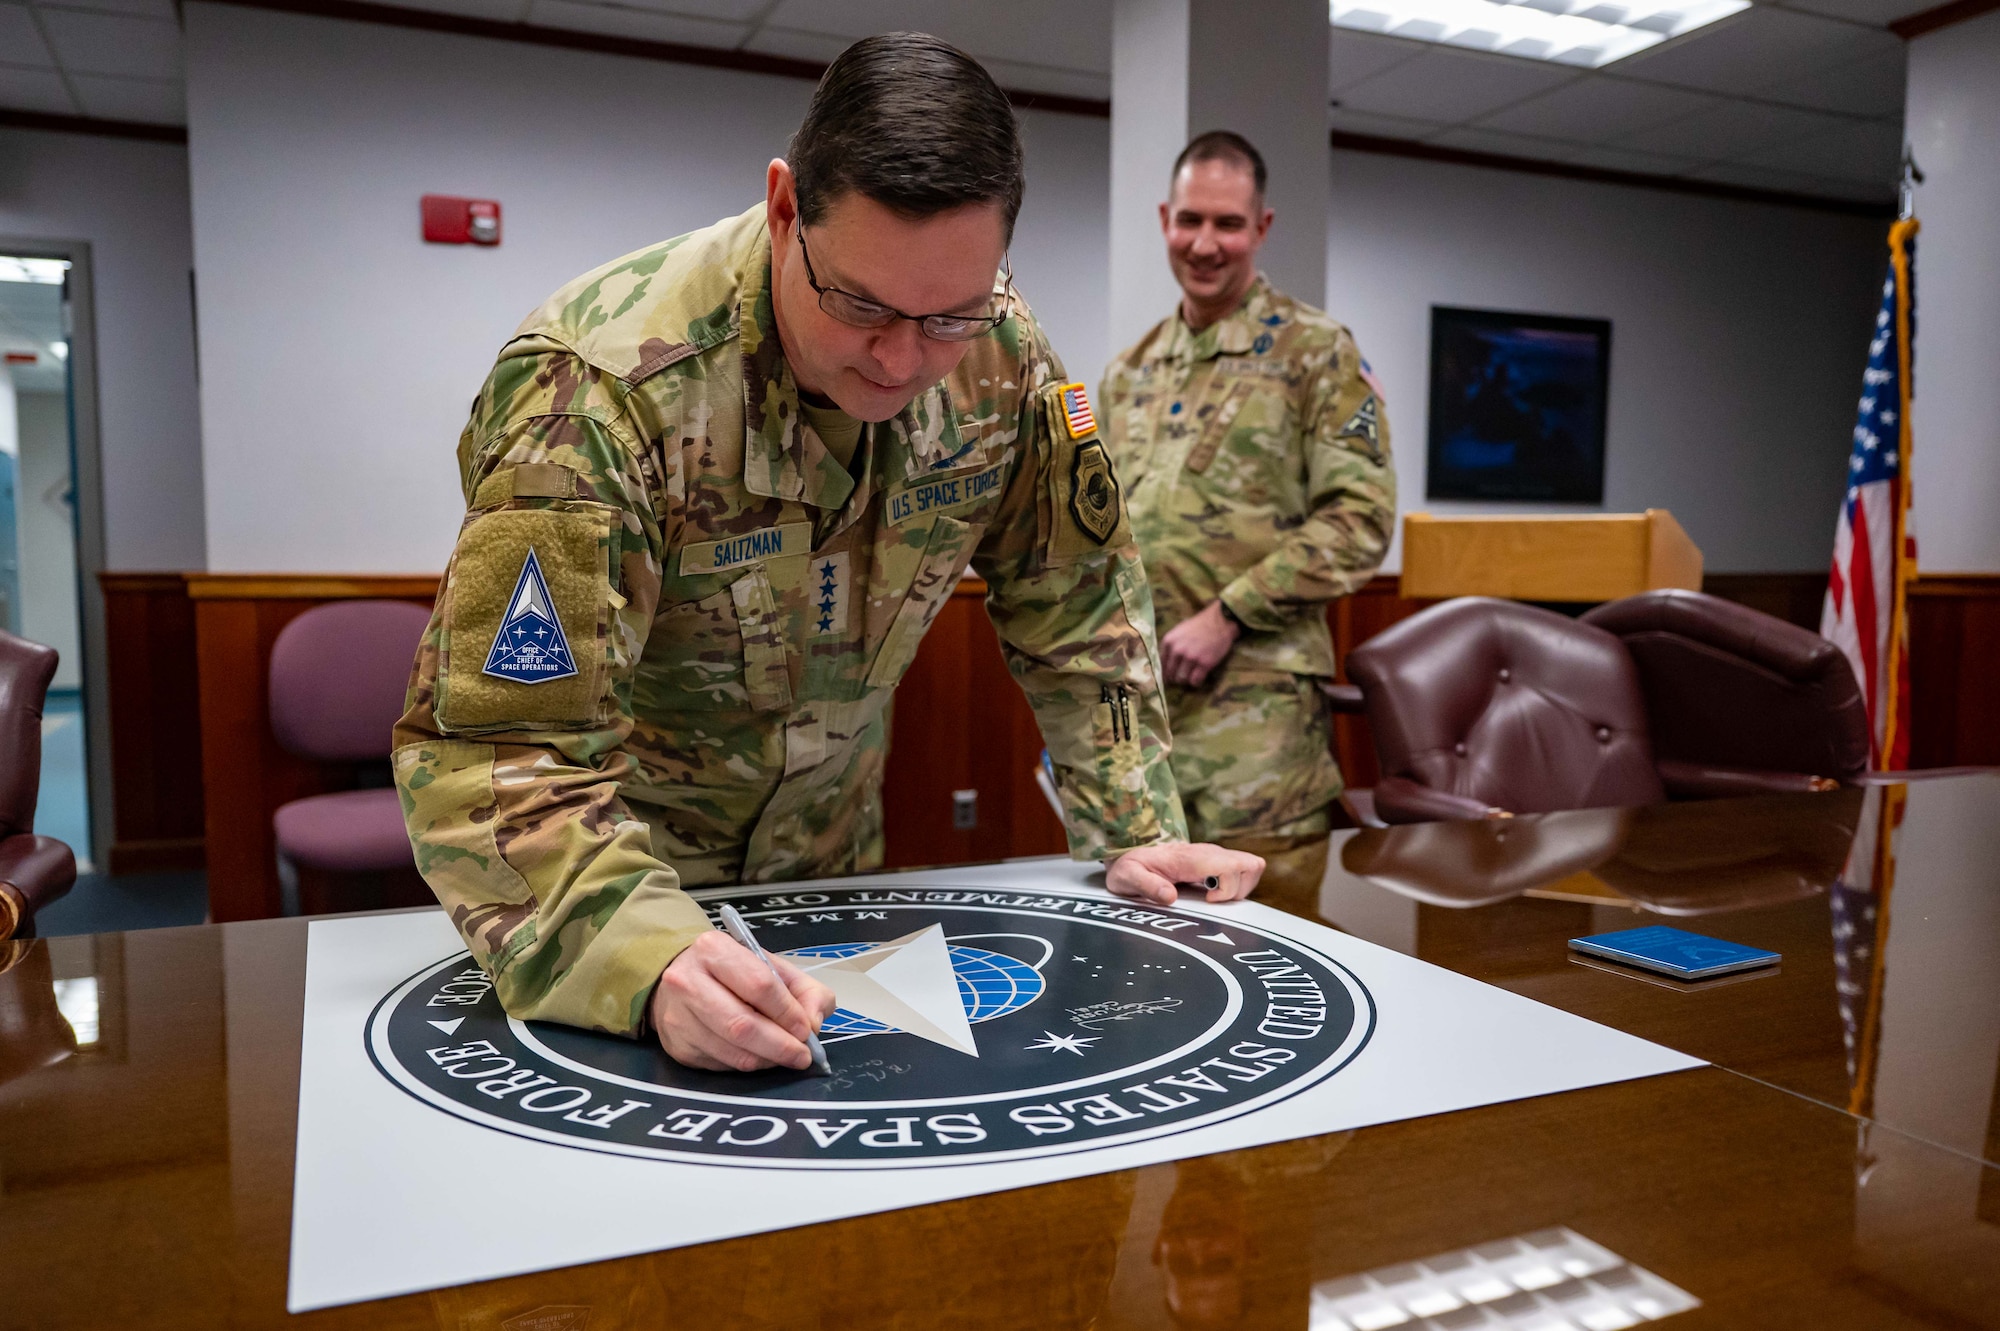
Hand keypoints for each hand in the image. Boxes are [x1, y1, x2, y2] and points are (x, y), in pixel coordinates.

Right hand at [649, 930, 835, 1071]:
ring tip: (783, 1055)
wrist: (683, 979)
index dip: (787, 1012)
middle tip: (801, 1055)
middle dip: (780, 1046)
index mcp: (715, 949)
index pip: (759, 985)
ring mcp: (679, 1016)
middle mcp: (689, 980)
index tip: (805, 1029)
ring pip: (732, 1051)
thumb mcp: (774, 968)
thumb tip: (814, 1023)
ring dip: (766, 1060)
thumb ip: (806, 990)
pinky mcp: (678, 1046)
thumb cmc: (733, 973)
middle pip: (741, 1025)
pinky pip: (721, 1064)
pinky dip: (747, 1064)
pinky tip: (757, 1055)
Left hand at [1106, 842, 1265, 905]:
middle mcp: (1208, 853)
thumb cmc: (1131, 867)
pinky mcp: (1216, 863)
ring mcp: (1214, 856)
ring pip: (1250, 867)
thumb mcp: (1128, 878)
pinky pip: (1241, 872)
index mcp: (1191, 857)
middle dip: (1240, 890)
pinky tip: (1213, 896)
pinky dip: (1235, 887)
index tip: (1207, 901)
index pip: (1231, 866)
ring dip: (1240, 889)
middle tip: (1215, 902)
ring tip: (1213, 898)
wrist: (1131, 856)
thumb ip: (1147, 886)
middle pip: (1250, 864)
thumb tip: (1169, 896)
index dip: (1227, 890)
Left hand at [1161, 601, 1240, 687]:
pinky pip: (1195, 681)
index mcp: (1168, 641)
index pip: (1160, 664)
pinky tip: (1200, 677)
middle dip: (1176, 677)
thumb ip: (1171, 646)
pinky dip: (1196, 682)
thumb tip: (1165, 664)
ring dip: (1186, 680)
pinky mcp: (1204, 663)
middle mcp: (1177, 650)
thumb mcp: (1178, 631)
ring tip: (1192, 675)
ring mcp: (1191, 657)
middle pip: (1170, 674)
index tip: (1169, 676)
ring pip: (1182, 679)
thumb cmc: (1199, 626)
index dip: (1165, 672)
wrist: (1220, 621)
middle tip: (1183, 676)